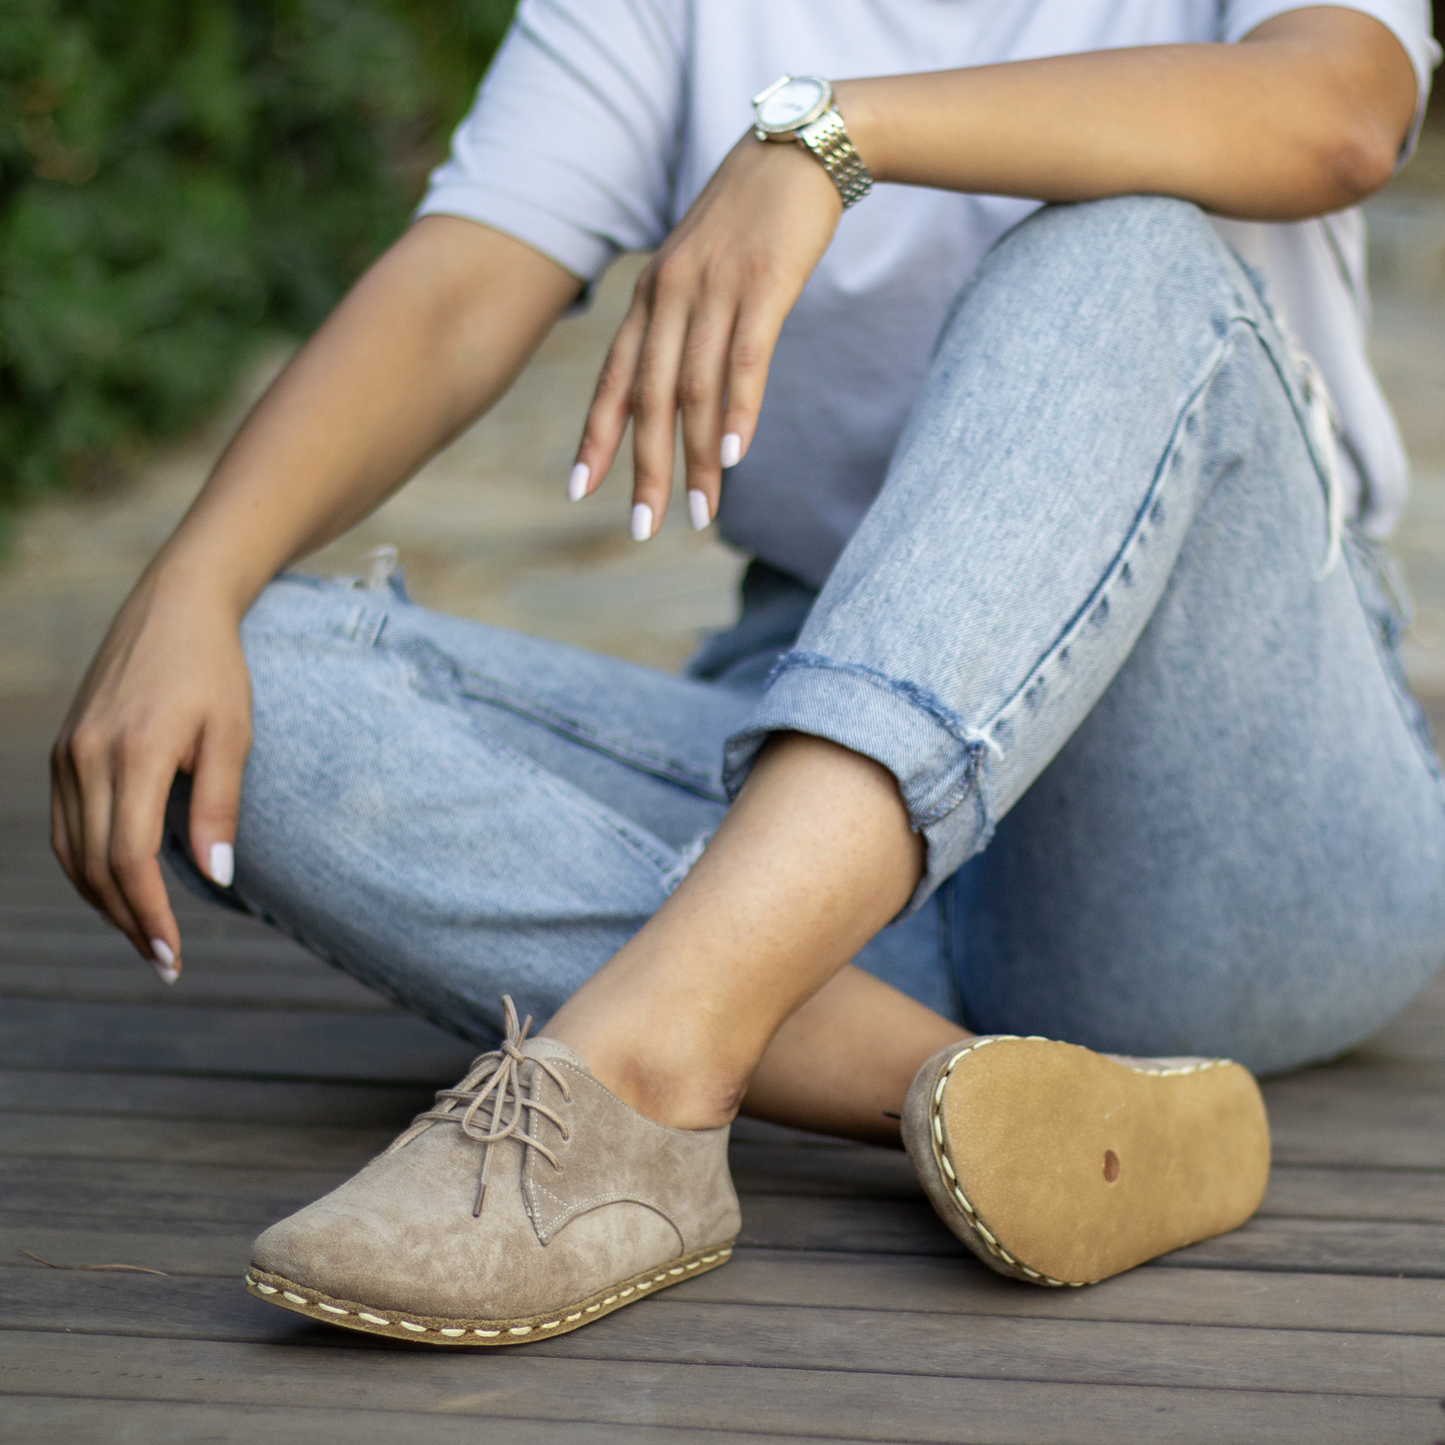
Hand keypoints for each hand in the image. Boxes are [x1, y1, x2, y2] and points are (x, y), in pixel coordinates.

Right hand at [51, 569, 252, 982]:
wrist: (173, 608)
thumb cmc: (215, 671)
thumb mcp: (234, 734)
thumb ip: (221, 806)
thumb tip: (216, 879)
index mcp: (134, 754)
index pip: (129, 858)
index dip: (149, 914)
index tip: (174, 955)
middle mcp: (87, 757)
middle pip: (96, 865)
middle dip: (130, 920)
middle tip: (165, 961)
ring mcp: (67, 754)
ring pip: (72, 853)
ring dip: (104, 901)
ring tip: (145, 935)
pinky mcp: (63, 750)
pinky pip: (65, 826)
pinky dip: (87, 866)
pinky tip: (118, 887)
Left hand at [569, 130, 841, 535]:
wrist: (796, 148)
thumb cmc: (748, 220)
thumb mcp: (698, 270)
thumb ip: (681, 325)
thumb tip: (676, 392)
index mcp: (648, 298)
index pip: (613, 380)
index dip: (594, 437)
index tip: (579, 490)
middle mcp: (669, 297)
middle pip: (648, 399)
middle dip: (646, 470)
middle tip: (643, 528)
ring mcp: (715, 290)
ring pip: (695, 391)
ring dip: (699, 459)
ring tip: (702, 515)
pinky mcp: (764, 285)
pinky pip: (745, 359)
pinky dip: (740, 411)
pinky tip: (738, 455)